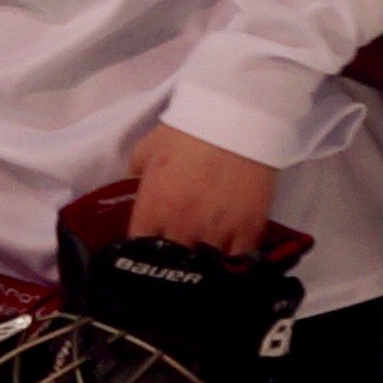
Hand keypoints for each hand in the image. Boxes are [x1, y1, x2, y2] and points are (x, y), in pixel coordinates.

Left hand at [122, 120, 278, 251]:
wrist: (237, 117)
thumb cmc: (188, 129)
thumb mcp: (148, 147)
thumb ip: (136, 172)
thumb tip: (134, 182)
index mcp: (154, 208)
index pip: (139, 246)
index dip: (144, 245)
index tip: (150, 243)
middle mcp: (183, 227)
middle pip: (172, 262)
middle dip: (173, 256)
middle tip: (179, 247)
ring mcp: (217, 232)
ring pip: (206, 265)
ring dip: (203, 259)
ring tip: (206, 252)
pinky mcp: (248, 229)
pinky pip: (238, 258)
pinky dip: (233, 256)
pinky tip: (231, 249)